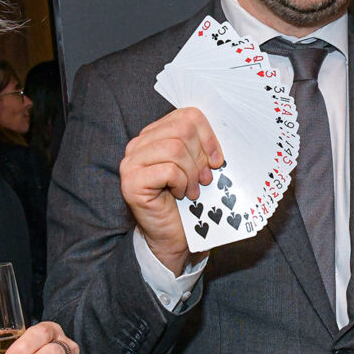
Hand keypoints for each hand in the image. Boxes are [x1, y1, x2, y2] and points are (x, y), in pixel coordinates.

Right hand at [120, 107, 221, 274]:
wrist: (173, 238)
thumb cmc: (187, 204)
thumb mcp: (198, 168)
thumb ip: (202, 147)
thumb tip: (222, 134)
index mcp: (154, 135)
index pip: (187, 116)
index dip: (208, 137)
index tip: (216, 160)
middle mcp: (138, 145)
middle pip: (182, 129)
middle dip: (200, 156)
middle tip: (204, 179)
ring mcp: (131, 163)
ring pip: (175, 148)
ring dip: (191, 173)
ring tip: (192, 190)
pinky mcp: (132, 181)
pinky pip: (169, 170)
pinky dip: (182, 183)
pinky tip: (180, 195)